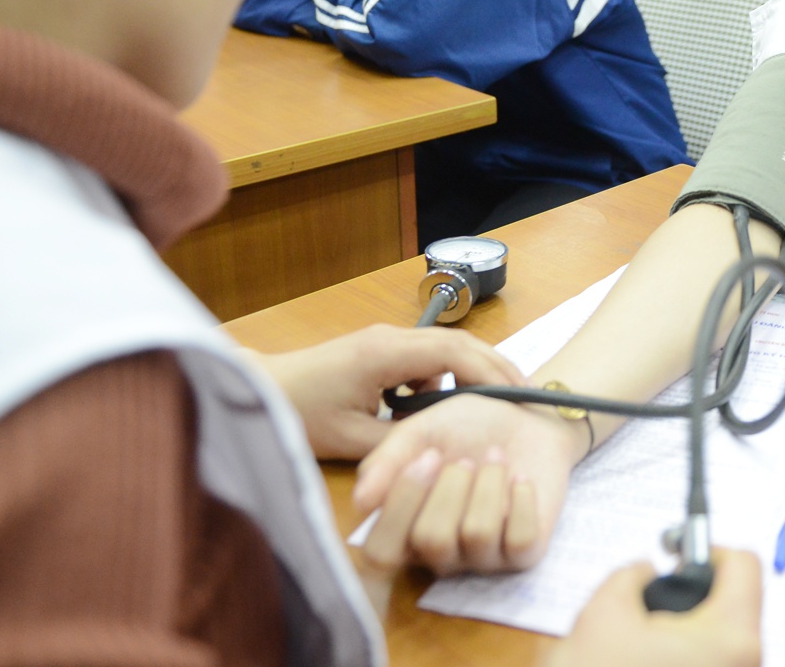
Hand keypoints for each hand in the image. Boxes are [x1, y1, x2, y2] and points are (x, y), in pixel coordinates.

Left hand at [253, 325, 522, 460]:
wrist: (259, 391)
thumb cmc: (299, 415)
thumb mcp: (352, 441)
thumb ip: (402, 442)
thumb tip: (442, 446)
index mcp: (387, 354)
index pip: (455, 353)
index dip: (491, 374)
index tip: (519, 399)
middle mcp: (391, 338)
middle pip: (458, 343)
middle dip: (494, 368)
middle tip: (526, 398)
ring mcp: (385, 340)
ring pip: (444, 349)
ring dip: (468, 373)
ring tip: (491, 407)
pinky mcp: (379, 350)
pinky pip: (425, 357)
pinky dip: (443, 377)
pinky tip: (444, 407)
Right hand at [352, 391, 586, 575]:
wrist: (527, 414)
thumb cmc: (467, 427)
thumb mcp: (421, 431)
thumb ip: (388, 459)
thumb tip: (360, 501)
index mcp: (404, 529)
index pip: (382, 552)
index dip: (403, 503)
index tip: (428, 456)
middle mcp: (439, 553)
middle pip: (431, 541)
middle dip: (452, 486)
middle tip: (467, 458)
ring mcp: (482, 558)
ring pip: (477, 535)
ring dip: (489, 484)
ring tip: (496, 459)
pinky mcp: (524, 554)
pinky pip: (521, 540)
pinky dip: (522, 498)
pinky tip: (520, 479)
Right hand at [541, 549, 763, 666]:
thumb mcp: (603, 612)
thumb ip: (631, 575)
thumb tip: (645, 572)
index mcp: (731, 636)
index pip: (744, 565)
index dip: (707, 550)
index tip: (675, 558)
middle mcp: (747, 665)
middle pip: (734, 606)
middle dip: (690, 597)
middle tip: (648, 603)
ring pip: (718, 642)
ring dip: (682, 633)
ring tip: (636, 644)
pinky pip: (708, 666)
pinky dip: (681, 659)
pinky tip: (641, 665)